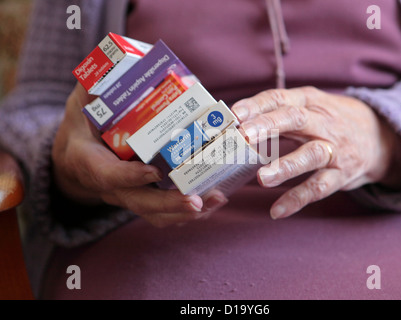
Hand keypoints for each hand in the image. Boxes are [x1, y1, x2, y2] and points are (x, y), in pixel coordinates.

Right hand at [52, 83, 227, 226]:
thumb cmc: (83, 127)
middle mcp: (111, 186)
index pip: (109, 175)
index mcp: (90, 162)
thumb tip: (119, 63)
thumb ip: (97, 87)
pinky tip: (214, 199)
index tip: (154, 172)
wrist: (75, 159)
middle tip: (198, 200)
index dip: (130, 177)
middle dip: (170, 204)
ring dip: (187, 212)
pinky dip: (189, 210)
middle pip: (139, 203)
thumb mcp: (81, 103)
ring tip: (217, 199)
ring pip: (155, 214)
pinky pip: (164, 212)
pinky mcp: (143, 198)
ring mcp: (128, 195)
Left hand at [231, 87, 400, 218]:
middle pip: (295, 119)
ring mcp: (334, 149)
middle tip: (244, 136)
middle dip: (268, 126)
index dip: (257, 105)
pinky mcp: (341, 174)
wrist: (378, 137)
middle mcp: (323, 122)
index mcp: (309, 102)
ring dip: (286, 166)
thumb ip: (277, 113)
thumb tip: (235, 124)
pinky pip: (319, 187)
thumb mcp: (309, 107)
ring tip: (261, 179)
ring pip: (311, 155)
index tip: (234, 114)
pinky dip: (297, 199)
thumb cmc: (330, 121)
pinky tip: (277, 211)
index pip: (280, 98)